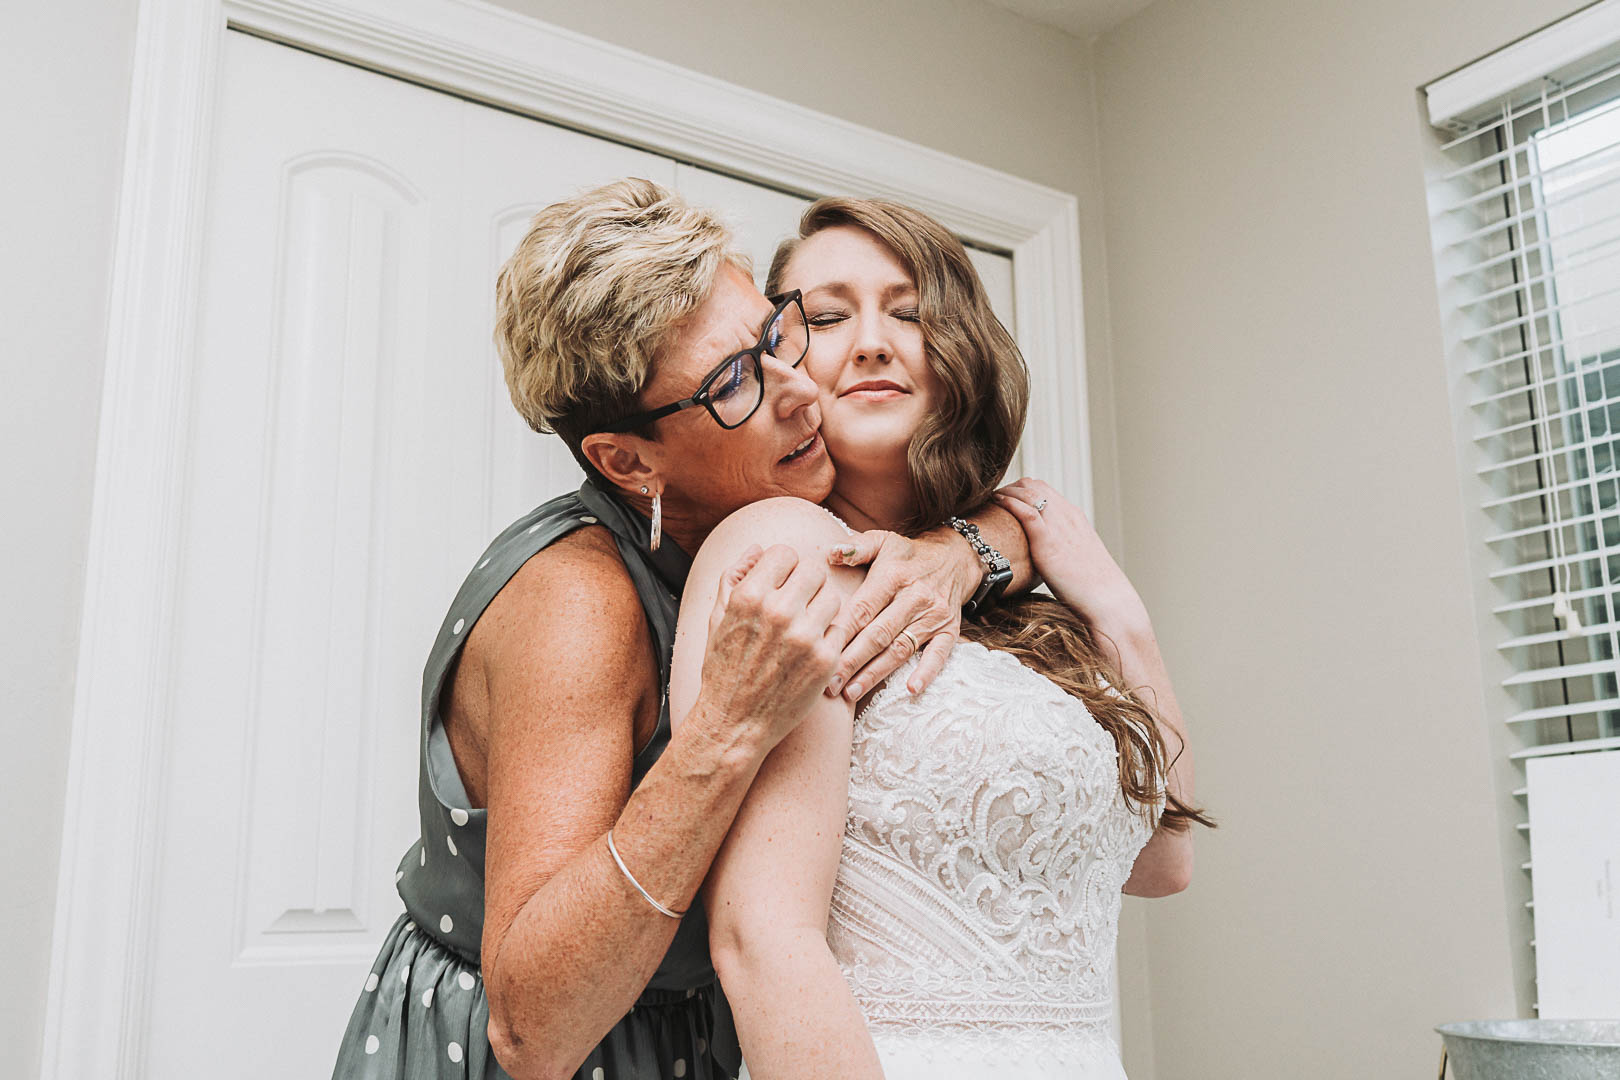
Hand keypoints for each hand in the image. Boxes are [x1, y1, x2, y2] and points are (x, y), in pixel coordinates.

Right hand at [699, 543, 846, 751]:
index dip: (784, 567)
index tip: (781, 584)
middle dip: (806, 584)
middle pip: (814, 570)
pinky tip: (809, 650)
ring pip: (832, 597)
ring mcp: (806, 636)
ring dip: (820, 609)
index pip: (785, 553)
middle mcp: (779, 611)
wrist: (734, 722)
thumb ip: (734, 576)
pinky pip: (840, 628)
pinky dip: (828, 636)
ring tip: (803, 628)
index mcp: (749, 596)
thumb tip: (757, 548)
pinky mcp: (826, 659)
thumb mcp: (717, 618)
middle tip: (797, 604)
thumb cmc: (723, 669)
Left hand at [824, 529, 973, 699]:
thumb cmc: (906, 554)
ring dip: (876, 673)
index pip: (862, 610)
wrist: (954, 558)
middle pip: (878, 635)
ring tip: (851, 692)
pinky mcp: (950, 630)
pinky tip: (910, 690)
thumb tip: (830, 553)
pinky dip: (927, 672)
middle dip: (851, 662)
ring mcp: (934, 615)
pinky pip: (940, 654)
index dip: (840, 634)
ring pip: (901, 649)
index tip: (818, 652)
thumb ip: (855, 548)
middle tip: (828, 684)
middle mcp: (914, 597)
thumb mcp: (882, 541)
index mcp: (892, 576)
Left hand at [992, 478, 1146, 628]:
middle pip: (1032, 485)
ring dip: (1005, 492)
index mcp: (1074, 517)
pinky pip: (1026, 511)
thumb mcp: (1075, 557)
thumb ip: (1059, 548)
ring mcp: (1058, 526)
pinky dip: (1009, 503)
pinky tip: (997, 504)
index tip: (1004, 499)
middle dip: (1009, 488)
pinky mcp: (1048, 541)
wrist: (1106, 599)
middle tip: (992, 500)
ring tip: (989, 500)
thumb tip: (1044, 556)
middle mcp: (1066, 515)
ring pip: (1028, 491)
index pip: (1043, 489)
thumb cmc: (1090, 586)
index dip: (1020, 490)